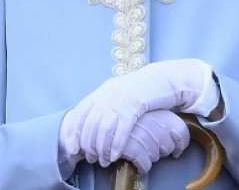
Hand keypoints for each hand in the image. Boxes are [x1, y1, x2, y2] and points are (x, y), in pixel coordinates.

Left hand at [64, 59, 218, 166]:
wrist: (166, 77)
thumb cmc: (144, 89)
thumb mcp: (121, 93)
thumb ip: (107, 104)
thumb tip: (93, 123)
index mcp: (103, 90)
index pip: (80, 112)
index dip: (74, 132)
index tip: (72, 148)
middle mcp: (108, 93)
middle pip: (90, 123)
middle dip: (88, 144)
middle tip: (91, 158)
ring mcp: (121, 98)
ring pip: (103, 128)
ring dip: (101, 148)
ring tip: (103, 160)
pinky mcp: (136, 104)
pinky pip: (121, 128)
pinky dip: (116, 144)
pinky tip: (115, 155)